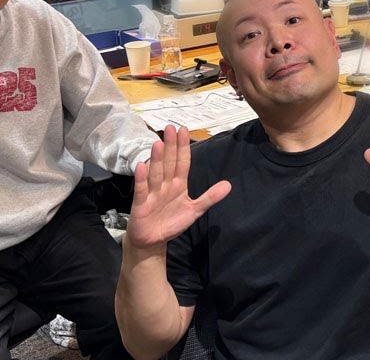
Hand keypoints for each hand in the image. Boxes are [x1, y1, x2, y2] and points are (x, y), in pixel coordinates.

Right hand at [126, 125, 230, 250]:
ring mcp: (152, 193)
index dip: (183, 147)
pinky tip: (141, 165)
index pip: (182, 162)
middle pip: (169, 163)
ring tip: (159, 143)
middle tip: (171, 128)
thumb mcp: (195, 210)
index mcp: (178, 184)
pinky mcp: (140, 204)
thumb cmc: (172, 222)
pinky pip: (141, 189)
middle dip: (170, 146)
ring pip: (156, 173)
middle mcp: (165, 185)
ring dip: (157, 159)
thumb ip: (210, 197)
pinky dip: (141, 178)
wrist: (152, 241)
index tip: (184, 130)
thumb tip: (229, 185)